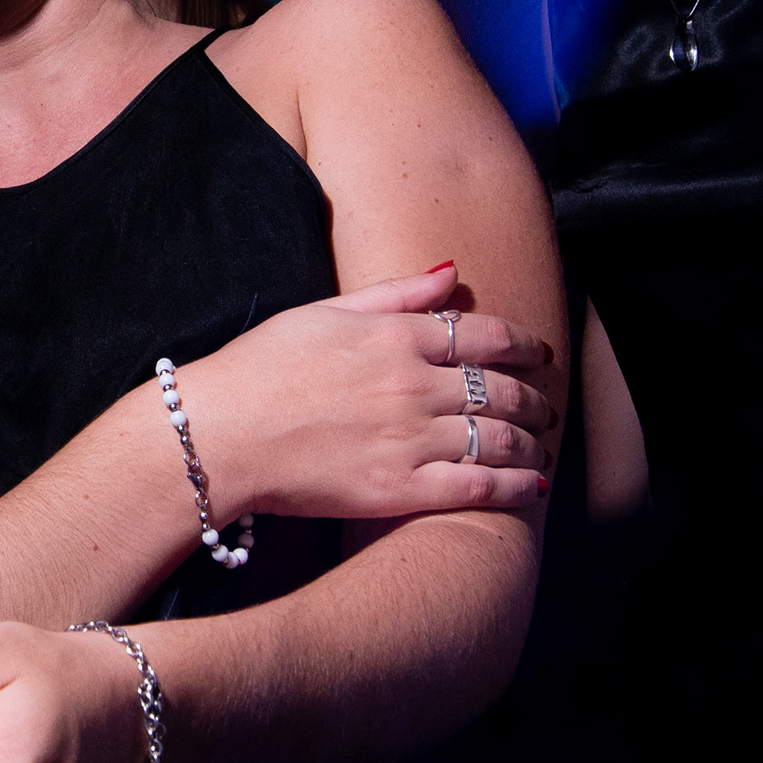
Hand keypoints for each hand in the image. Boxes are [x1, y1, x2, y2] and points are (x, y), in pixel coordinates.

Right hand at [179, 262, 557, 521]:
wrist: (217, 436)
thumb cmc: (257, 370)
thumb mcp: (323, 312)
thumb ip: (394, 294)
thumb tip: (451, 272)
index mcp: (396, 336)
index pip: (485, 335)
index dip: (523, 345)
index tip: (538, 354)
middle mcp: (413, 384)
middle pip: (502, 389)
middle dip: (534, 400)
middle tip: (546, 409)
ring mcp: (410, 438)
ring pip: (500, 438)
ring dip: (531, 444)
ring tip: (540, 450)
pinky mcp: (400, 490)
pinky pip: (479, 486)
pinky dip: (515, 486)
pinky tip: (532, 487)